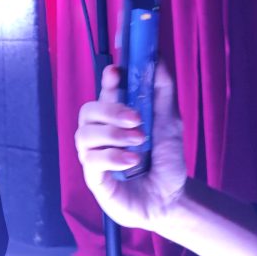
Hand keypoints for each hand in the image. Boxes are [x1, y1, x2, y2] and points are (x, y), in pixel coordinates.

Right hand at [74, 64, 186, 231]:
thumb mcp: (169, 121)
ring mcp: (94, 155)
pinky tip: (131, 161)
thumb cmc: (165, 160)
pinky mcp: (94, 178)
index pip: (104, 92)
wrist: (171, 199)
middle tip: (137, 119)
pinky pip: (90, 160)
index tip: (116, 71)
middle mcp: (99, 134)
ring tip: (138, 143)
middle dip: (111, 110)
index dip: (107, 80)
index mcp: (114, 117)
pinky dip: (112, 156)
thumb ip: (162, 90)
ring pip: (85, 134)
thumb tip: (156, 56)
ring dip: (113, 135)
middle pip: (88, 111)